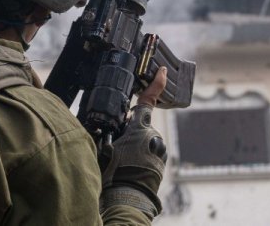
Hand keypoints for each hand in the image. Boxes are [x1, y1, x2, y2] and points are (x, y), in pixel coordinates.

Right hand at [101, 67, 167, 217]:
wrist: (129, 197)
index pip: (148, 100)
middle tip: (117, 143)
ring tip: (123, 159)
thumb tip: (110, 125)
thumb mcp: (107, 145)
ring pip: (145, 138)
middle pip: (140, 123)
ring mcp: (159, 148)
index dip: (156, 83)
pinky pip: (150, 150)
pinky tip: (130, 164)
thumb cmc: (116, 171)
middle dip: (130, 128)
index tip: (162, 71)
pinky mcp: (161, 161)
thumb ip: (112, 130)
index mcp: (140, 127)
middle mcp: (153, 135)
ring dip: (135, 143)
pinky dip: (141, 153)